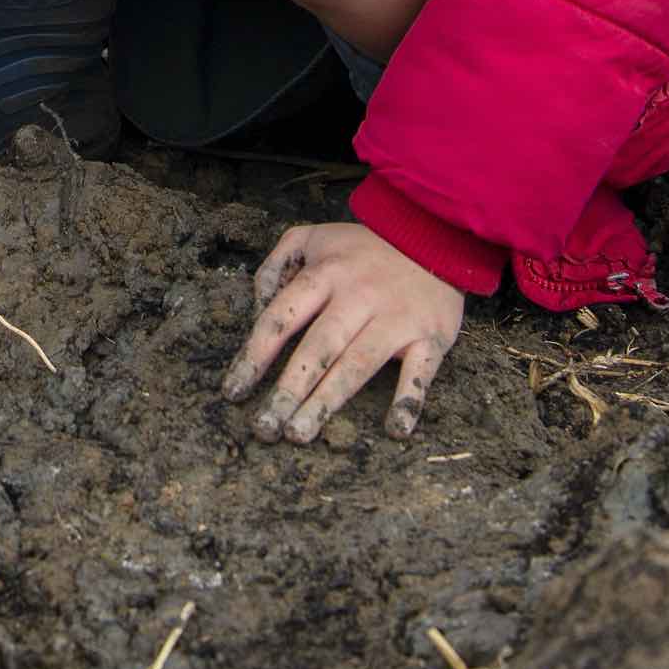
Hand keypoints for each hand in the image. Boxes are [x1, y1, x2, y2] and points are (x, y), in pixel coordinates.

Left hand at [223, 220, 464, 442]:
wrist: (434, 234)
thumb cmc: (364, 247)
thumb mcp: (313, 237)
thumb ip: (276, 265)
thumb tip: (256, 307)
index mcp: (326, 274)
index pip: (282, 317)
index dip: (255, 355)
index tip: (234, 391)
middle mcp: (359, 297)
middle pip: (317, 348)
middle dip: (289, 390)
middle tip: (265, 428)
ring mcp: (397, 318)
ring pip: (357, 365)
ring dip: (327, 402)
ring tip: (300, 433)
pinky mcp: (431, 337)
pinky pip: (420, 373)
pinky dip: (409, 400)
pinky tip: (395, 429)